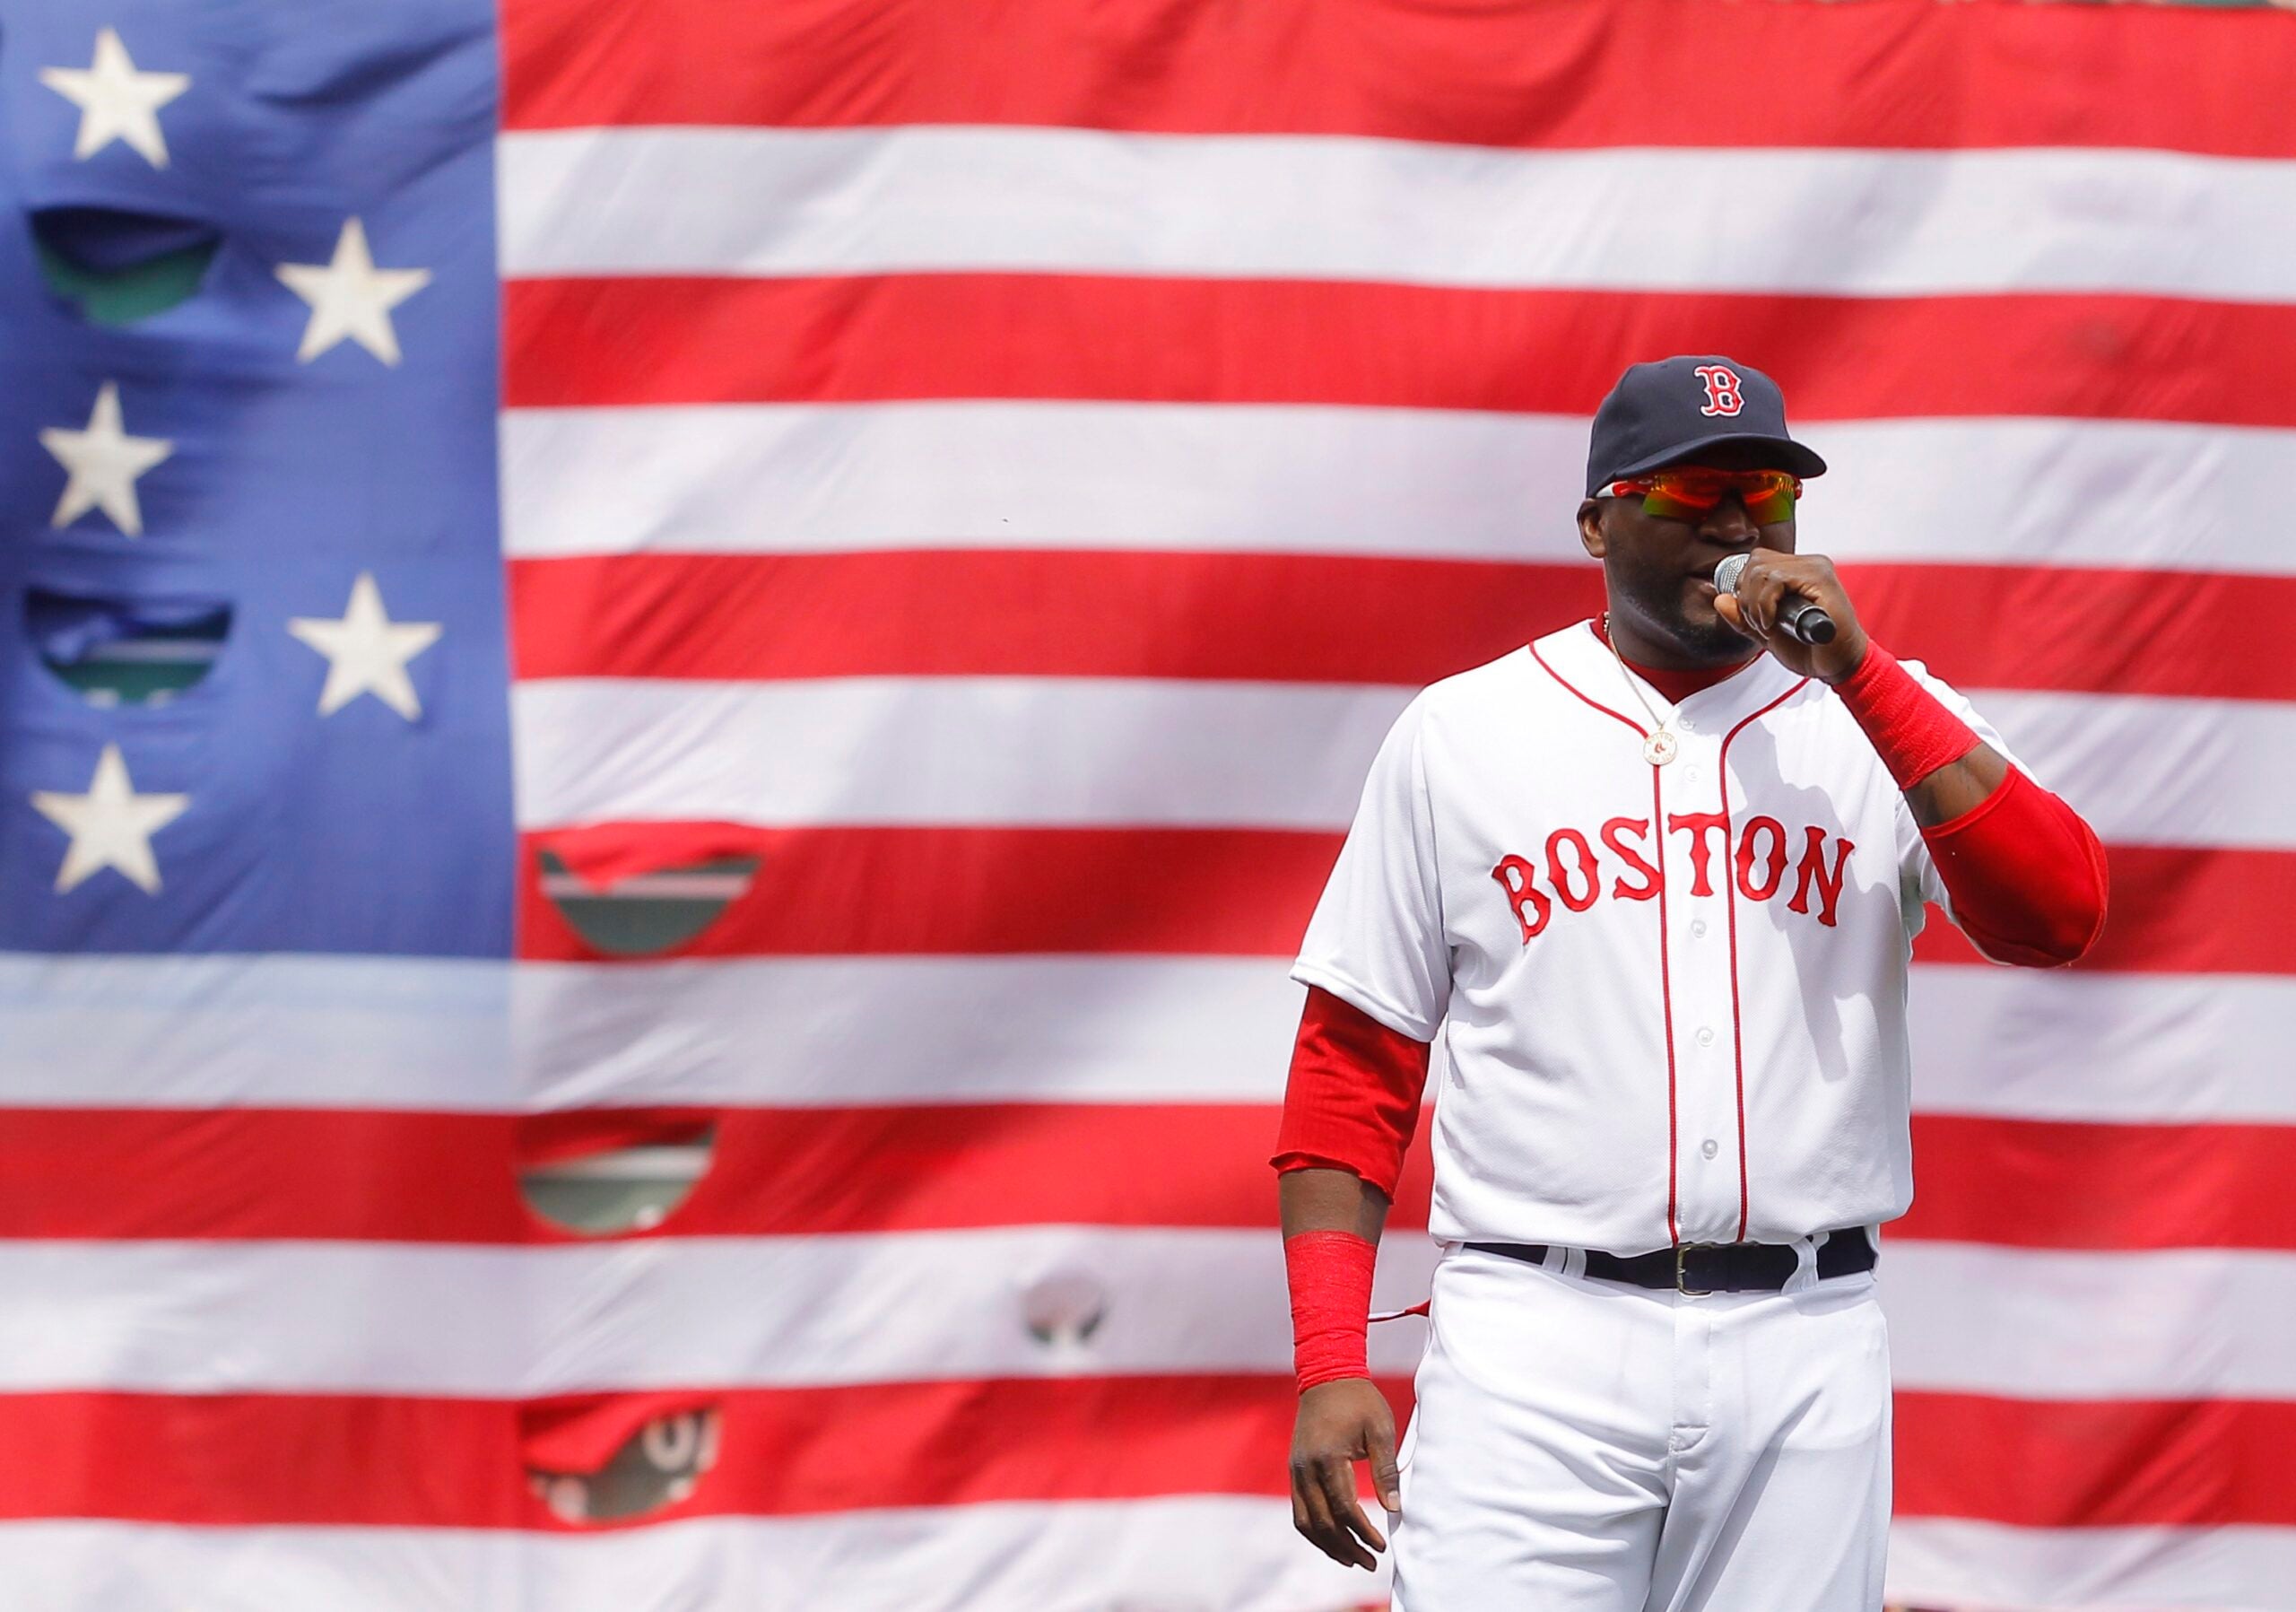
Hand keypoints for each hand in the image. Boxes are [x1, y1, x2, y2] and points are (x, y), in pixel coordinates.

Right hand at [1288, 1377, 1400, 1570]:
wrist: (1326, 1376)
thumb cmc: (1358, 1400)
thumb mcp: (1380, 1429)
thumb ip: (1385, 1470)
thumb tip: (1394, 1508)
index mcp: (1328, 1457)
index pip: (1344, 1508)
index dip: (1363, 1532)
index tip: (1381, 1546)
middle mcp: (1306, 1468)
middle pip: (1323, 1523)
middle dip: (1347, 1547)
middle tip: (1369, 1562)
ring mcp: (1296, 1470)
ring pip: (1306, 1522)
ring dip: (1328, 1545)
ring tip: (1351, 1559)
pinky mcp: (1295, 1470)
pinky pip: (1299, 1510)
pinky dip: (1314, 1530)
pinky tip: (1332, 1539)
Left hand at [1712, 550, 1870, 682]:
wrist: (1838, 665)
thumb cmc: (1810, 648)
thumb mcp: (1766, 633)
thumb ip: (1743, 617)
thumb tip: (1720, 599)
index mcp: (1797, 571)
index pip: (1756, 563)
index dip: (1744, 589)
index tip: (1752, 618)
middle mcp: (1808, 563)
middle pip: (1755, 563)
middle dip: (1746, 598)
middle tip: (1759, 624)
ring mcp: (1816, 568)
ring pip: (1762, 570)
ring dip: (1755, 604)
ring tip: (1767, 626)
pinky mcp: (1821, 579)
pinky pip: (1777, 579)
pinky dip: (1765, 605)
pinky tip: (1773, 624)